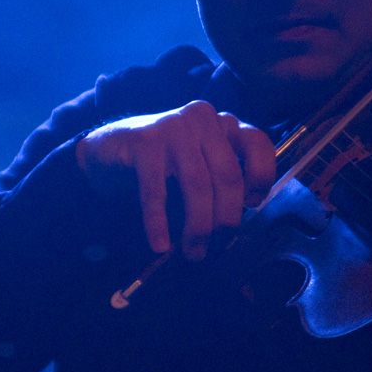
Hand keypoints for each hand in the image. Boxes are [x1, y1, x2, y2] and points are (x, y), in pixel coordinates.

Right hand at [76, 101, 274, 258]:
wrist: (110, 147)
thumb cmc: (166, 162)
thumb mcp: (202, 162)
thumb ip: (223, 178)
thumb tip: (238, 221)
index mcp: (223, 123)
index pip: (258, 143)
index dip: (261, 177)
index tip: (252, 205)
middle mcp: (203, 118)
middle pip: (228, 174)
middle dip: (226, 217)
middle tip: (218, 246)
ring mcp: (174, 126)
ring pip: (197, 184)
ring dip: (198, 226)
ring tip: (193, 253)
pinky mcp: (144, 140)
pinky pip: (157, 190)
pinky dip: (159, 222)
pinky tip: (160, 244)